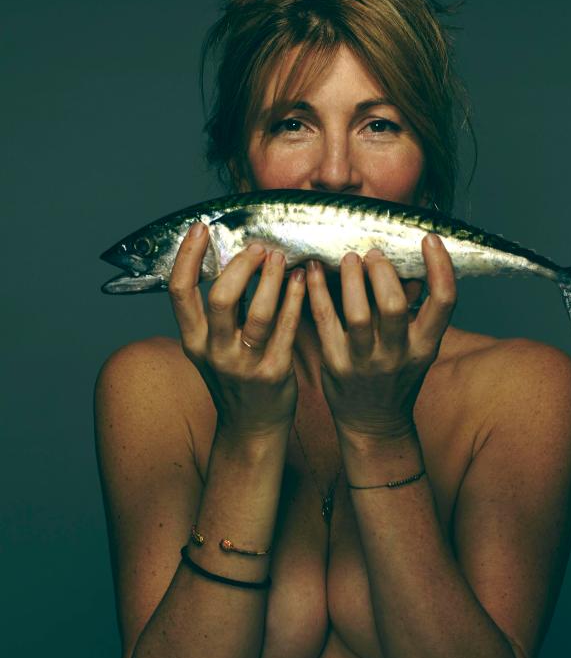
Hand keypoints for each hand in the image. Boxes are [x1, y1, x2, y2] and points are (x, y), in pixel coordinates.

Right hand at [168, 224, 306, 435]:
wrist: (252, 428)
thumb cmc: (234, 379)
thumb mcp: (210, 348)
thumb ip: (213, 313)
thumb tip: (226, 259)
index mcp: (193, 341)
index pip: (179, 292)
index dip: (188, 257)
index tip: (201, 229)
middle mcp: (214, 353)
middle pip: (221, 298)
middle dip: (241, 265)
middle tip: (257, 248)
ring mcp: (244, 365)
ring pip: (259, 312)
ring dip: (272, 278)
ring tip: (280, 257)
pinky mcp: (275, 372)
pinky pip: (287, 328)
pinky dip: (295, 298)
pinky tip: (302, 279)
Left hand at [305, 234, 456, 439]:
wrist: (373, 423)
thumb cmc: (397, 377)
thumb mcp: (418, 348)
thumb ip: (415, 311)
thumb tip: (410, 266)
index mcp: (425, 346)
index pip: (444, 302)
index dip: (440, 266)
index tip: (430, 239)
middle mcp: (398, 354)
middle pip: (393, 305)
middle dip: (382, 271)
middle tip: (373, 254)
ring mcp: (364, 362)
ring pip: (357, 313)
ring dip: (352, 278)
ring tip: (349, 258)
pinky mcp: (334, 363)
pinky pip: (324, 320)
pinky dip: (317, 291)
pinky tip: (314, 270)